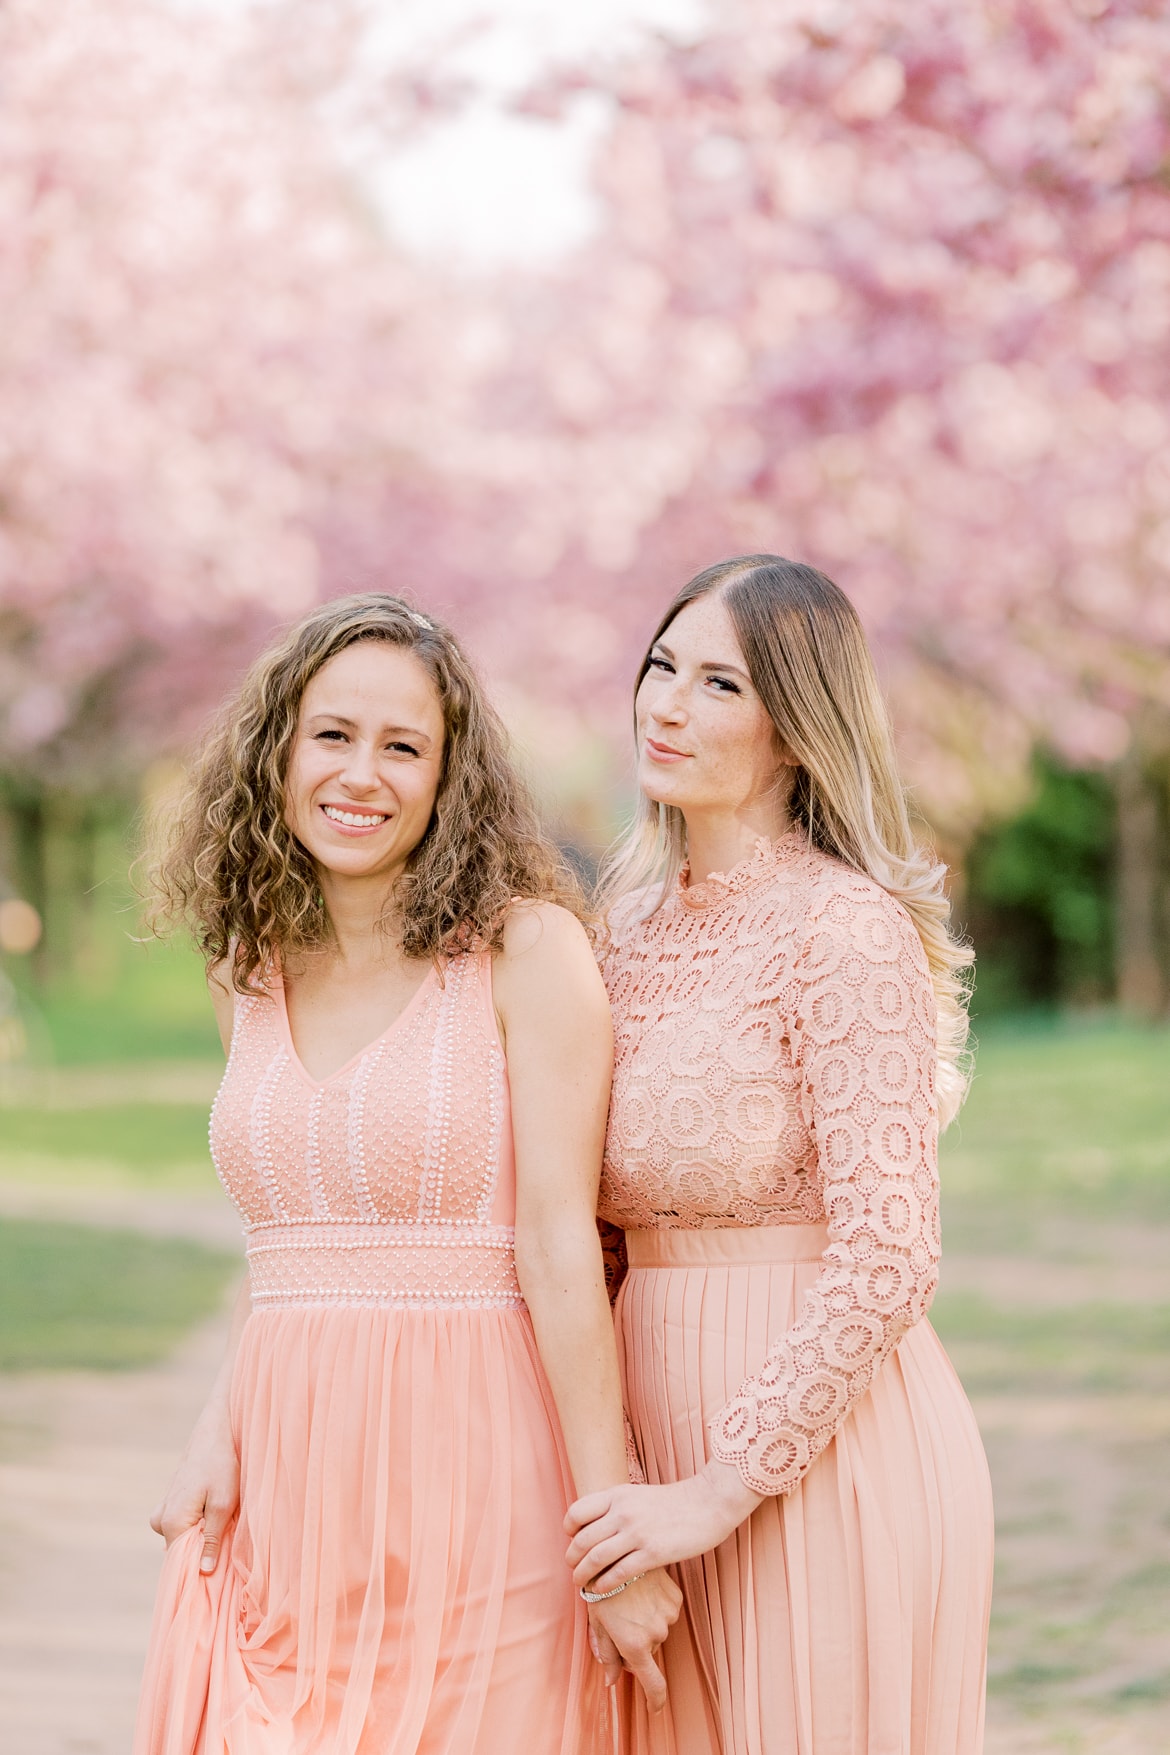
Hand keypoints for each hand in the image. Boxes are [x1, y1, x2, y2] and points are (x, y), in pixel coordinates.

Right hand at [150, 1402, 238, 1574]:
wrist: (217, 1428)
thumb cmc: (223, 1464)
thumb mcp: (223, 1504)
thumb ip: (211, 1539)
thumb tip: (203, 1571)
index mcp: (171, 1523)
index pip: (179, 1564)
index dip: (199, 1571)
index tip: (216, 1580)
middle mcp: (160, 1520)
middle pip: (181, 1551)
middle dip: (202, 1552)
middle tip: (227, 1548)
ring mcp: (163, 1509)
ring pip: (183, 1537)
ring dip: (202, 1537)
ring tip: (225, 1525)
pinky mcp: (171, 1501)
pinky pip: (182, 1524)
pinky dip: (198, 1524)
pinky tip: (216, 1514)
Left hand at [566, 1461, 761, 1594]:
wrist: (707, 1503)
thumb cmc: (672, 1502)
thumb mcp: (638, 1495)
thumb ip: (616, 1506)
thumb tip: (594, 1525)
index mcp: (618, 1494)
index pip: (576, 1512)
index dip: (569, 1530)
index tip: (573, 1540)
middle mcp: (623, 1512)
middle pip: (581, 1540)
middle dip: (572, 1558)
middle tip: (572, 1568)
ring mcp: (637, 1533)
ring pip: (595, 1559)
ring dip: (582, 1575)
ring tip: (580, 1583)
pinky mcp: (653, 1553)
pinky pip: (618, 1574)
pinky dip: (604, 1585)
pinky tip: (601, 1590)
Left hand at [588, 1569, 681, 1711]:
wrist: (618, 1553)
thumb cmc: (600, 1588)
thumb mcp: (598, 1623)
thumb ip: (607, 1654)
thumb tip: (611, 1681)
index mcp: (633, 1644)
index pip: (652, 1683)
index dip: (654, 1700)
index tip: (654, 1709)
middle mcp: (654, 1634)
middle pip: (648, 1651)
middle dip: (636, 1644)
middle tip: (620, 1621)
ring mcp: (667, 1616)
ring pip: (657, 1631)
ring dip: (646, 1625)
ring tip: (631, 1601)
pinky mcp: (675, 1599)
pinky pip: (666, 1613)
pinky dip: (657, 1609)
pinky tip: (644, 1593)